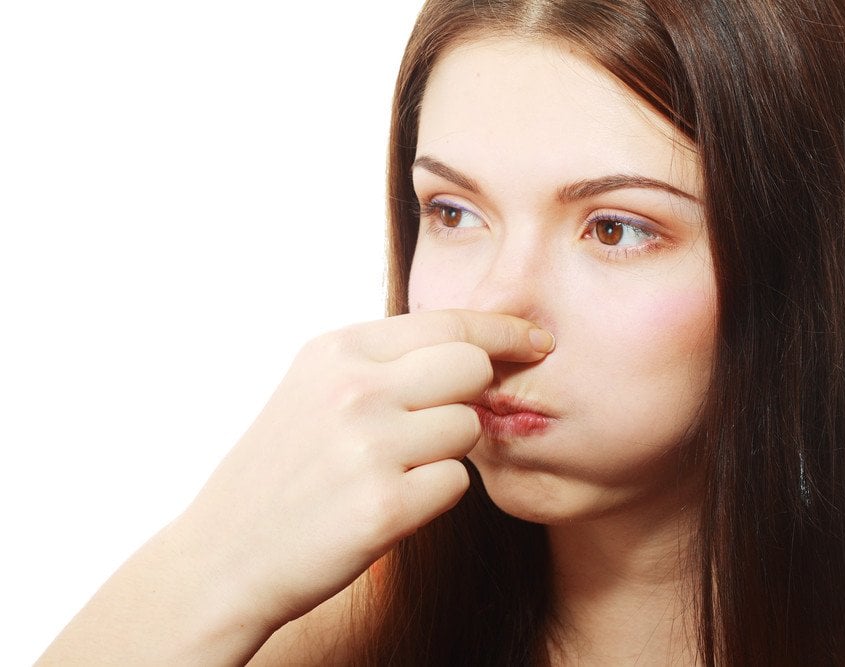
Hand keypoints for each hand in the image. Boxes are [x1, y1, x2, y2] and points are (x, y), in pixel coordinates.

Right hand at [181, 309, 554, 626]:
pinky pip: (458, 483)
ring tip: (393, 469)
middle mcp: (354, 389)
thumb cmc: (282, 469)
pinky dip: (435, 495)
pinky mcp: (385, 507)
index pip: (448, 322)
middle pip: (472, 367)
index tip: (536, 340)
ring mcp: (369, 447)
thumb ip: (386, 361)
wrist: (224, 554)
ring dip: (447, 451)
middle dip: (472, 394)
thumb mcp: (315, 387)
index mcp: (337, 351)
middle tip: (438, 422)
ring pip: (469, 427)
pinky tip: (388, 502)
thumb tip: (476, 346)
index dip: (502, 330)